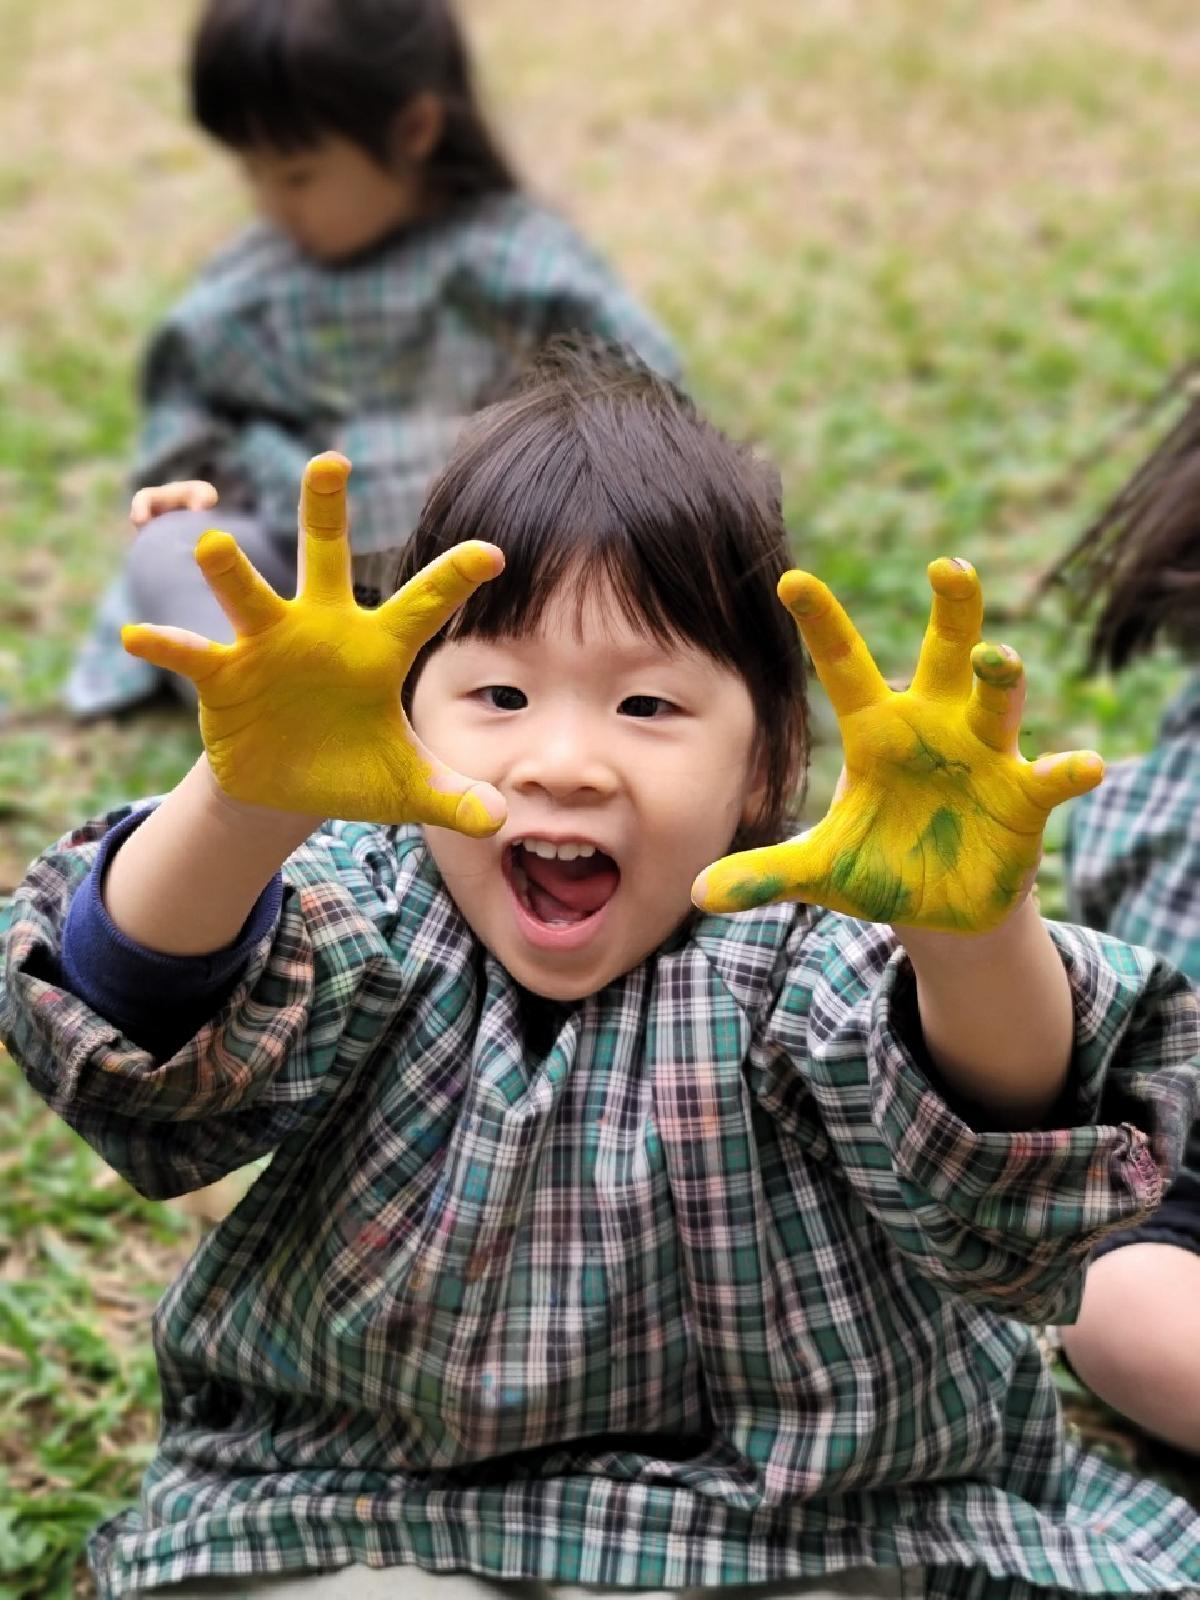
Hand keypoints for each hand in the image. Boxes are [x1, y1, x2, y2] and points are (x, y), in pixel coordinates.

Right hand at [121, 452, 506, 832]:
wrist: (287, 789)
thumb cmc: (354, 769)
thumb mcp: (408, 788)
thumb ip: (454, 797)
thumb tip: (498, 820)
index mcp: (378, 648)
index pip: (424, 605)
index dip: (455, 578)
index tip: (493, 553)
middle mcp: (321, 629)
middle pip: (326, 558)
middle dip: (326, 510)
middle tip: (332, 460)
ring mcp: (268, 646)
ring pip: (250, 598)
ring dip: (232, 573)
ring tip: (214, 542)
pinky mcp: (222, 676)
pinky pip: (194, 655)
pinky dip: (168, 645)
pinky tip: (140, 636)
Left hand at [692, 558, 1102, 931]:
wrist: (941, 906)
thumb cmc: (879, 866)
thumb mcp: (820, 870)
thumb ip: (768, 872)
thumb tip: (699, 894)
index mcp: (877, 732)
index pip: (843, 667)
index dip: (820, 624)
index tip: (790, 579)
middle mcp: (935, 728)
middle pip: (944, 655)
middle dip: (953, 611)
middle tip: (948, 566)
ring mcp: (985, 757)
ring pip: (997, 701)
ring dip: (1001, 679)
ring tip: (995, 657)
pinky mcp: (1024, 797)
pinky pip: (1049, 777)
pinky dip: (1066, 769)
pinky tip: (1084, 765)